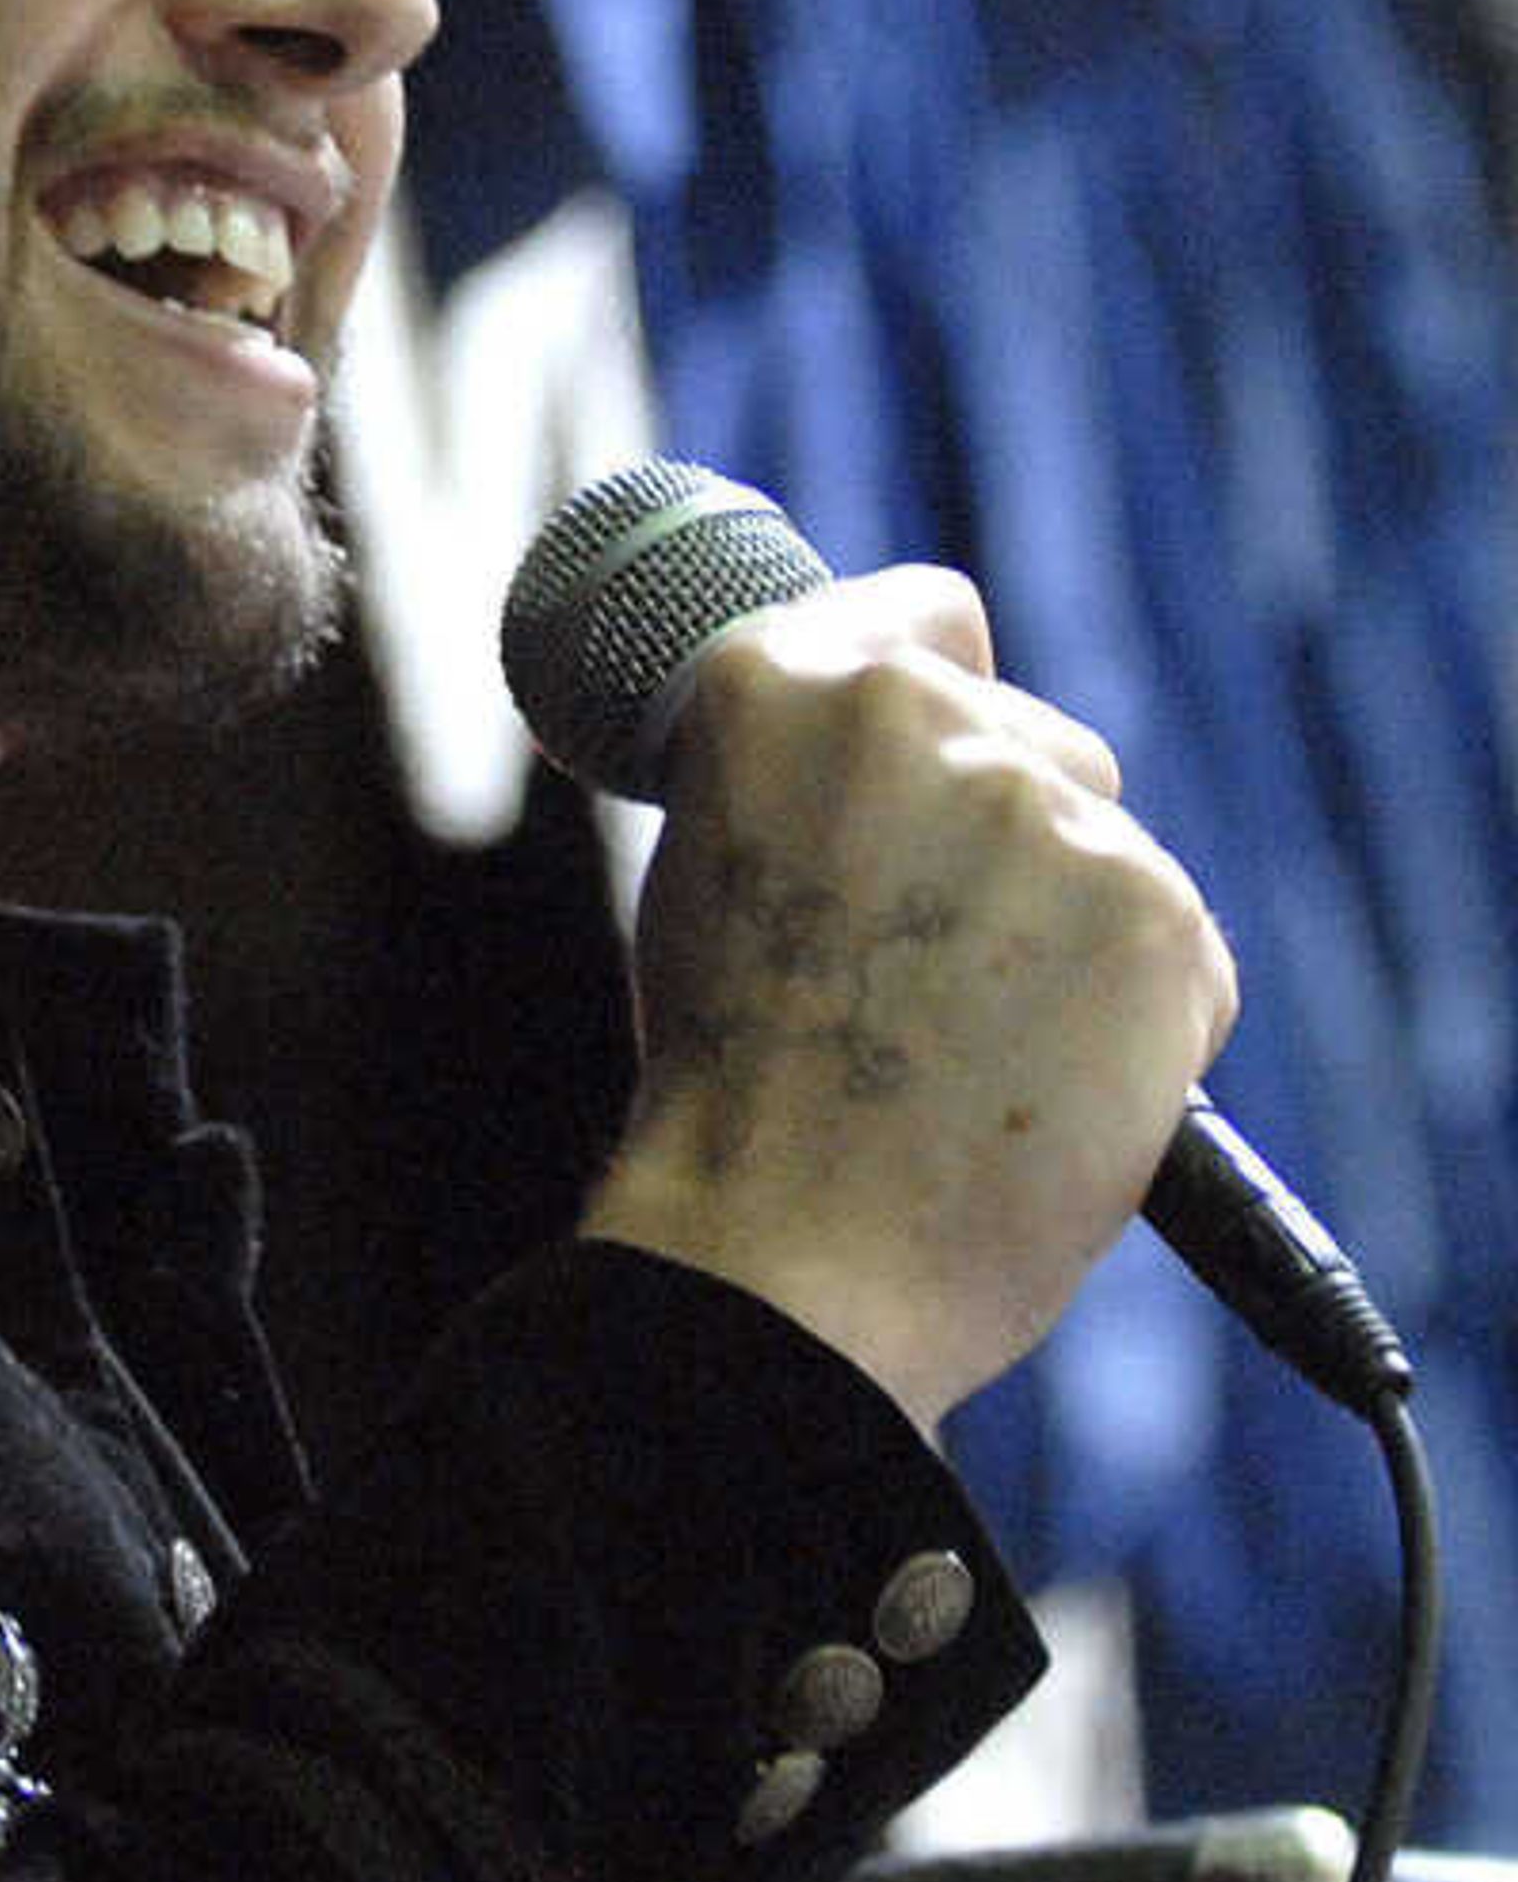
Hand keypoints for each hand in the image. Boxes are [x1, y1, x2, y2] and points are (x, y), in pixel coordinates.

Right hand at [578, 568, 1239, 1432]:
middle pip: (1034, 737)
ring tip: (963, 1057)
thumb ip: (803, 789)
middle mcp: (919, 718)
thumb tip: (886, 766)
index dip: (926, 688)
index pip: (925, 613)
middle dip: (1000, 837)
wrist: (781, 1268)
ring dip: (1062, 932)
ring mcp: (1049, 813)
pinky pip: (1173, 950)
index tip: (911, 773)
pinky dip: (1128, 1021)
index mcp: (778, 688)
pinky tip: (1034, 1093)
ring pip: (1102, 852)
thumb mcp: (710, 884)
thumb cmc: (724, 1104)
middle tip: (916, 977)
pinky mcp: (1157, 916)